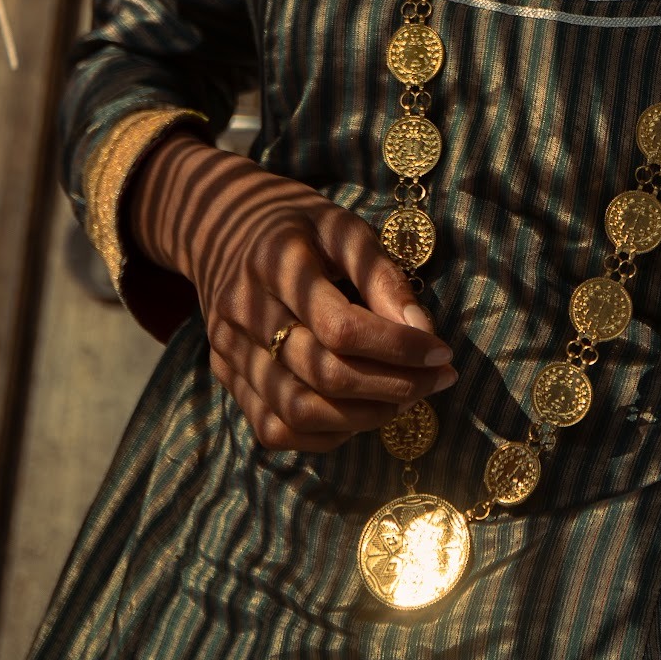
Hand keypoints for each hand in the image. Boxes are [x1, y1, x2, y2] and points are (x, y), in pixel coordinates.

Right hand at [128, 132, 455, 452]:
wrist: (219, 226)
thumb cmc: (299, 225)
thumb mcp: (343, 226)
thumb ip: (382, 276)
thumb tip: (423, 333)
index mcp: (276, 260)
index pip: (341, 326)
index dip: (398, 347)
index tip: (442, 351)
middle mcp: (244, 309)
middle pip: (322, 373)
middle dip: (392, 386)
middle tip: (436, 381)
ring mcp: (228, 349)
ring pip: (298, 411)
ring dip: (363, 416)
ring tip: (406, 399)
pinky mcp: (225, 377)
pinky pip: (274, 428)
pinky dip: (325, 434)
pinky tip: (360, 413)